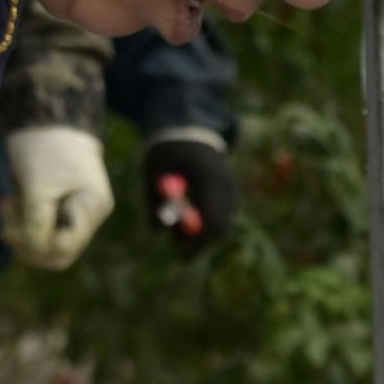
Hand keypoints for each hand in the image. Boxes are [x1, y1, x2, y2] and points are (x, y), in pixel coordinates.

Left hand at [0, 123, 112, 269]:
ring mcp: (73, 210)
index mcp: (92, 208)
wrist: (45, 110)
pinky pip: (39, 225)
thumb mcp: (38, 186)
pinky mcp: (57, 203)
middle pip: (57, 250)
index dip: (38, 247)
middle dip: (27, 242)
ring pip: (45, 240)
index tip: (13, 230)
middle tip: (3, 224)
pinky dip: (21, 220)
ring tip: (4, 204)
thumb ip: (37, 222)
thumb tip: (35, 251)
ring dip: (20, 230)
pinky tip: (8, 203)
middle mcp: (87, 214)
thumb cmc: (46, 145)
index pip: (66, 247)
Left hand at [138, 126, 238, 251]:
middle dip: (201, 242)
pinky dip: (207, 221)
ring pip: (223, 222)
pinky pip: (223, 214)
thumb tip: (156, 231)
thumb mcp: (152, 172)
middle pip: (221, 226)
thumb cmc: (166, 150)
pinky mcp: (230, 189)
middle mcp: (226, 184)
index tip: (181, 256)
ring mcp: (231, 186)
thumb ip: (153, 201)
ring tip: (179, 220)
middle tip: (179, 249)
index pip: (210, 221)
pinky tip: (190, 210)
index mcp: (207, 177)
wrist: (187, 127)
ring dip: (203, 232)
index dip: (197, 243)